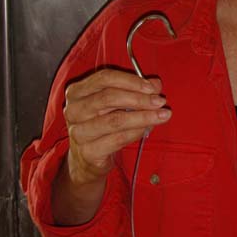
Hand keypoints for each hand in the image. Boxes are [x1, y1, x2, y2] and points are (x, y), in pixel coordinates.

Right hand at [63, 68, 171, 186]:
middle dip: (139, 99)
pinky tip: (148, 128)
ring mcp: (78, 132)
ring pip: (115, 120)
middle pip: (108, 98)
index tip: (152, 87)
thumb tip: (156, 83)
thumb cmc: (102, 126)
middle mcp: (74, 110)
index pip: (104, 78)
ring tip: (162, 115)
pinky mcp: (88, 151)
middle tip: (160, 102)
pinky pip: (117, 139)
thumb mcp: (117, 105)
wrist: (87, 159)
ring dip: (143, 117)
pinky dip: (136, 132)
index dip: (131, 81)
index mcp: (77, 92)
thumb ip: (134, 91)